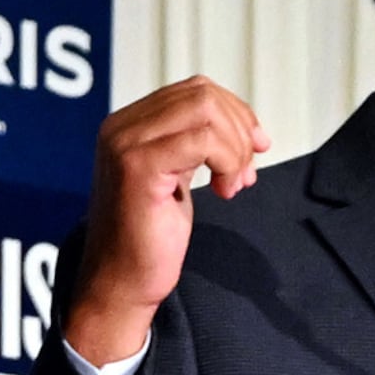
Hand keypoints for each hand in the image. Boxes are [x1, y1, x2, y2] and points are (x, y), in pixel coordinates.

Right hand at [64, 77, 269, 367]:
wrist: (122, 284)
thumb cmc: (148, 239)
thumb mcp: (175, 175)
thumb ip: (192, 142)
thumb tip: (239, 121)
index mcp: (126, 126)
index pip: (195, 90)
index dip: (235, 113)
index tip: (254, 148)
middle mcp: (120, 128)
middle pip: (203, 94)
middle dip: (239, 128)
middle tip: (245, 171)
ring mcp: (125, 145)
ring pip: (206, 110)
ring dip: (235, 147)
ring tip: (233, 183)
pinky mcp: (138, 167)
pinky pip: (204, 140)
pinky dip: (228, 161)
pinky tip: (223, 191)